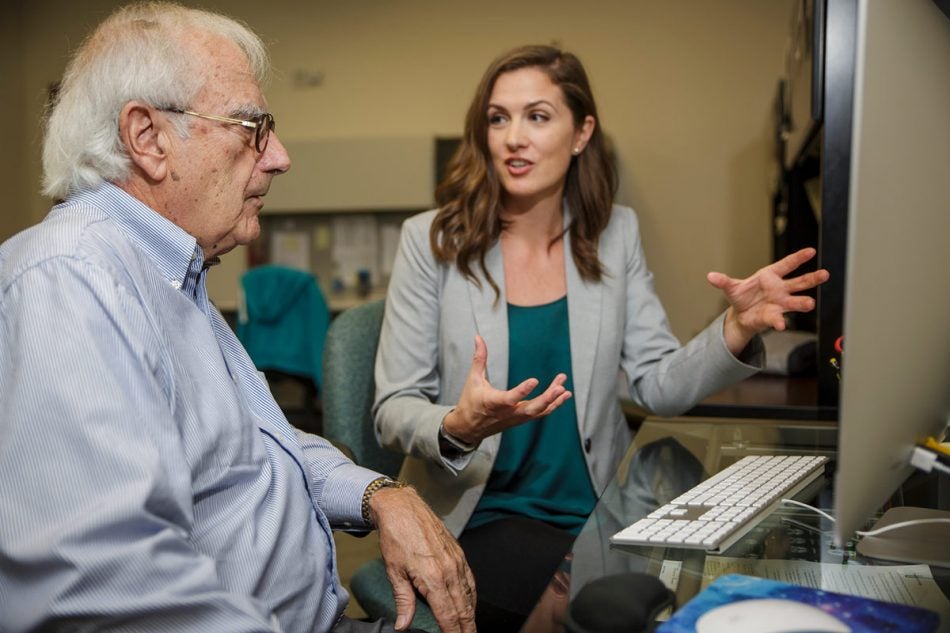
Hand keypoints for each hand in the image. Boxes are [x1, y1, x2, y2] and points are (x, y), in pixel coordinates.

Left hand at [369, 486, 475, 632]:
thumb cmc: (397, 535)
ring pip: (470, 595)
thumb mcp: (394, 572)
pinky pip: (470, 580)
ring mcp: (457, 561)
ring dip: (472, 615)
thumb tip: (403, 624)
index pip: (449, 615)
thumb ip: (403, 601)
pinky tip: (471, 604)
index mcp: (434, 578)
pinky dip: (472, 596)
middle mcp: (450, 570)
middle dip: (467, 628)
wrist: (403, 507)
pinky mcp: (459, 553)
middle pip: (464, 609)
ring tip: (470, 629)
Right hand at [442, 335, 571, 444]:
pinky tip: (562, 396)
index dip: (522, 390)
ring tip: (564, 388)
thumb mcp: (473, 379)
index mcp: (493, 402)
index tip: (535, 380)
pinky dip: (552, 405)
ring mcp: (516, 418)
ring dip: (554, 401)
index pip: (510, 398)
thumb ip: (479, 358)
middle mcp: (507, 413)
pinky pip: (540, 414)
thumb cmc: (470, 403)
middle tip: (560, 387)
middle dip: (547, 398)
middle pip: (531, 409)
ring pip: (538, 412)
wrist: (469, 428)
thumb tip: (478, 338)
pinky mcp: (521, 420)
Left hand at [706, 247, 829, 354]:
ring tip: (810, 303)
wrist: (742, 316)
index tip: (811, 251)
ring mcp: (780, 303)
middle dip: (812, 278)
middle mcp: (780, 289)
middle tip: (824, 274)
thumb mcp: (731, 288)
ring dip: (803, 302)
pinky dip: (779, 322)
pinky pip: (779, 319)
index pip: (787, 264)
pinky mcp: (775, 317)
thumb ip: (723, 282)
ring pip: (797, 301)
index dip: (799, 258)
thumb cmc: (741, 297)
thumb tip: (710, 276)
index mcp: (770, 276)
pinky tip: (781, 325)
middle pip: (800, 282)